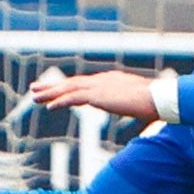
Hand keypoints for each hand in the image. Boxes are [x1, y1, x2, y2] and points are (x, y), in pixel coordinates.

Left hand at [27, 69, 160, 119]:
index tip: (58, 89)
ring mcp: (99, 87)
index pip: (85, 83)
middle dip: (53, 86)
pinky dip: (60, 102)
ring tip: (35, 97)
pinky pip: (73, 98)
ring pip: (68, 88)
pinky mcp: (97, 96)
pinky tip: (49, 107)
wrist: (158, 97)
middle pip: (72, 82)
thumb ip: (135, 106)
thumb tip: (143, 114)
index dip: (69, 86)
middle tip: (36, 89)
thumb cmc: (156, 103)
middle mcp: (102, 80)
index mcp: (112, 81)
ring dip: (50, 93)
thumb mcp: (141, 104)